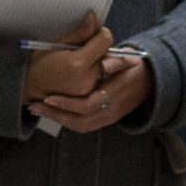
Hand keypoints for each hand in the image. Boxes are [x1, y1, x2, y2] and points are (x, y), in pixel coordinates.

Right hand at [21, 11, 110, 102]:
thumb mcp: (55, 44)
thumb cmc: (36, 66)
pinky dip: (94, 73)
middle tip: (85, 46)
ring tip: (81, 60)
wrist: (27, 89)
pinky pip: (99, 80)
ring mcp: (89, 90)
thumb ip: (80, 32)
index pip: (105, 41)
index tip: (95, 30)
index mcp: (78, 63)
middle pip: (107, 54)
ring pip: (105, 68)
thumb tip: (93, 18)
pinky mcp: (88, 97)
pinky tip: (80, 71)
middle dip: (100, 47)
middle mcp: (87, 78)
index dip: (101, 32)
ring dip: (98, 60)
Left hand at [32, 53, 150, 133]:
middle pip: (80, 120)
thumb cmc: (135, 66)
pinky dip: (67, 122)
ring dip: (58, 120)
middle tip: (35, 107)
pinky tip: (53, 114)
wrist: (150, 81)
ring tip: (39, 111)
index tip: (49, 97)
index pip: (88, 104)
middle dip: (55, 114)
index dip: (67, 103)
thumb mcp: (129, 59)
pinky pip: (84, 126)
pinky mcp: (107, 120)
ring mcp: (110, 118)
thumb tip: (104, 62)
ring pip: (80, 126)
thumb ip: (117, 60)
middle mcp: (112, 110)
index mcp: (116, 94)